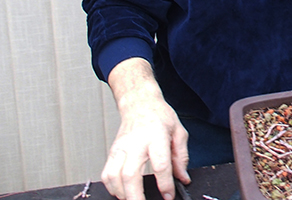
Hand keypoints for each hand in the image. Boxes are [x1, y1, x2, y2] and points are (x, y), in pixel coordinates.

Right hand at [102, 59, 189, 199]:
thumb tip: (183, 178)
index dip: (165, 184)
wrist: (140, 103)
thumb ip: (181, 157)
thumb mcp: (179, 132)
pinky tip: (121, 192)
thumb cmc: (160, 116)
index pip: (160, 165)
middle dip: (136, 196)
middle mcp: (136, 143)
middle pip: (131, 174)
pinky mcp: (112, 152)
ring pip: (115, 176)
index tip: (169, 196)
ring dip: (122, 194)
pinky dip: (111, 187)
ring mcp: (121, 148)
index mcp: (157, 136)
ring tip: (134, 199)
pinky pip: (106, 174)